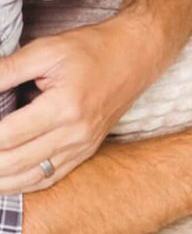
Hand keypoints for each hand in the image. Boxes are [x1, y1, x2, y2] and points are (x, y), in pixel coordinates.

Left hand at [0, 15, 166, 194]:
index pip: (5, 136)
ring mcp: (83, 146)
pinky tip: (2, 180)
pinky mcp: (86, 151)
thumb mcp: (44, 51)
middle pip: (13, 164)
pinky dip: (21, 184)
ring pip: (30, 178)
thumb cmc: (92, 49)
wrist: (136, 57)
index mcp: (65, 107)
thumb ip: (4, 71)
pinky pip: (49, 178)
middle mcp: (76, 134)